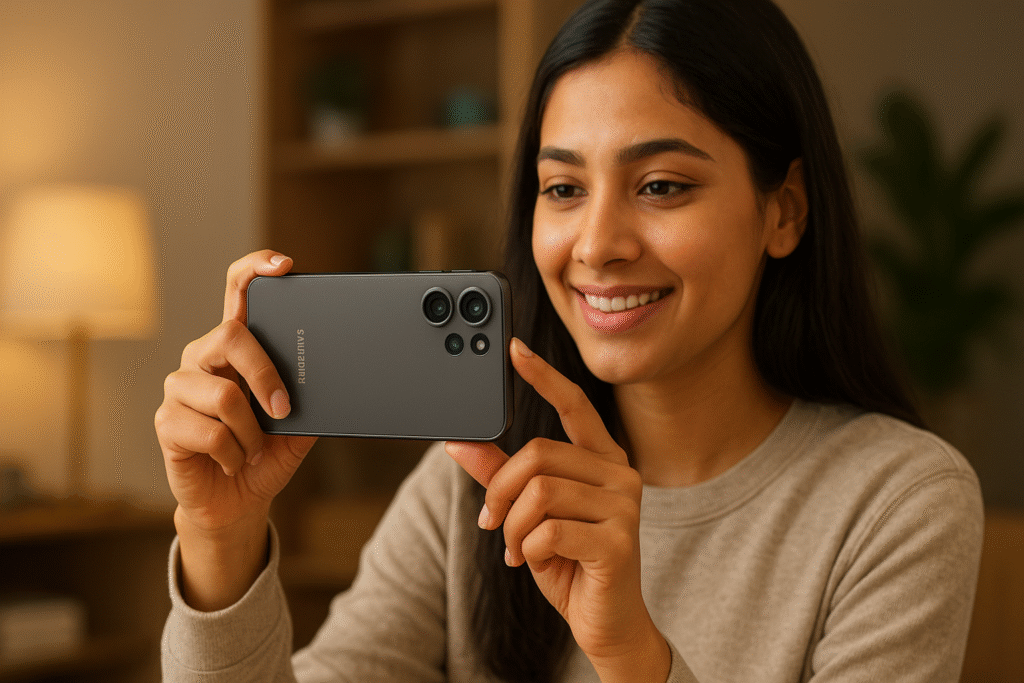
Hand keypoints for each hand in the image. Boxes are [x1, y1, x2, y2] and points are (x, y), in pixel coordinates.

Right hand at [154, 250, 316, 608]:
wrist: (237, 501)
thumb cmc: (266, 455)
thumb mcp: (299, 426)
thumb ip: (310, 398)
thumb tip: (337, 376)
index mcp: (237, 348)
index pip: (238, 292)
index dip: (255, 270)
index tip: (283, 266)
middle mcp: (203, 357)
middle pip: (231, 335)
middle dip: (266, 376)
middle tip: (284, 411)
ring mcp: (180, 387)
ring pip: (225, 395)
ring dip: (252, 434)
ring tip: (253, 450)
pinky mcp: (167, 421)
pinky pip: (210, 433)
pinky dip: (234, 455)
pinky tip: (232, 462)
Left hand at [445, 339, 669, 682]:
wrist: (606, 622)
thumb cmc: (569, 562)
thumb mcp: (529, 514)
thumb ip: (500, 475)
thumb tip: (457, 442)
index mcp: (602, 459)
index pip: (575, 405)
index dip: (543, 377)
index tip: (513, 350)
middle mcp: (621, 474)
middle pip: (538, 454)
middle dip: (501, 491)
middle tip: (492, 521)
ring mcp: (625, 507)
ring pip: (539, 493)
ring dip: (512, 527)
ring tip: (514, 548)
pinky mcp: (618, 541)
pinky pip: (548, 531)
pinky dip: (525, 549)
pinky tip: (532, 562)